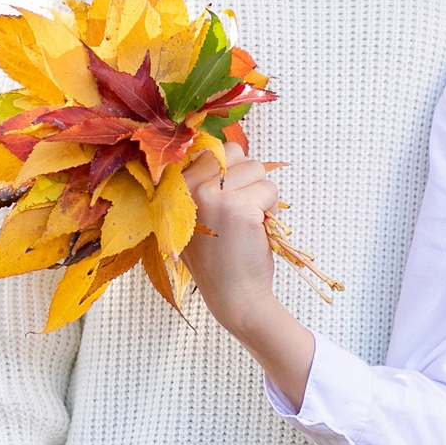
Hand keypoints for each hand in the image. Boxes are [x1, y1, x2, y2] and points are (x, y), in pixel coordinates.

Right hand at [184, 151, 282, 325]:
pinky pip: (270, 188)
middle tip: (239, 212)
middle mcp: (187, 187)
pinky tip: (256, 230)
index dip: (228, 169)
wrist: (234, 297)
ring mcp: (212, 196)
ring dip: (261, 193)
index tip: (228, 198)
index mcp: (173, 186)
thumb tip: (229, 147)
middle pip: (235, 152)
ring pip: (257, 168)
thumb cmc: (220, 256)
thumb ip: (201, 183)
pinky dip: (272, 209)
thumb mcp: (195, 217)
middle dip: (247, 178)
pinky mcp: (239, 207)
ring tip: (248, 222)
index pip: (210, 149)